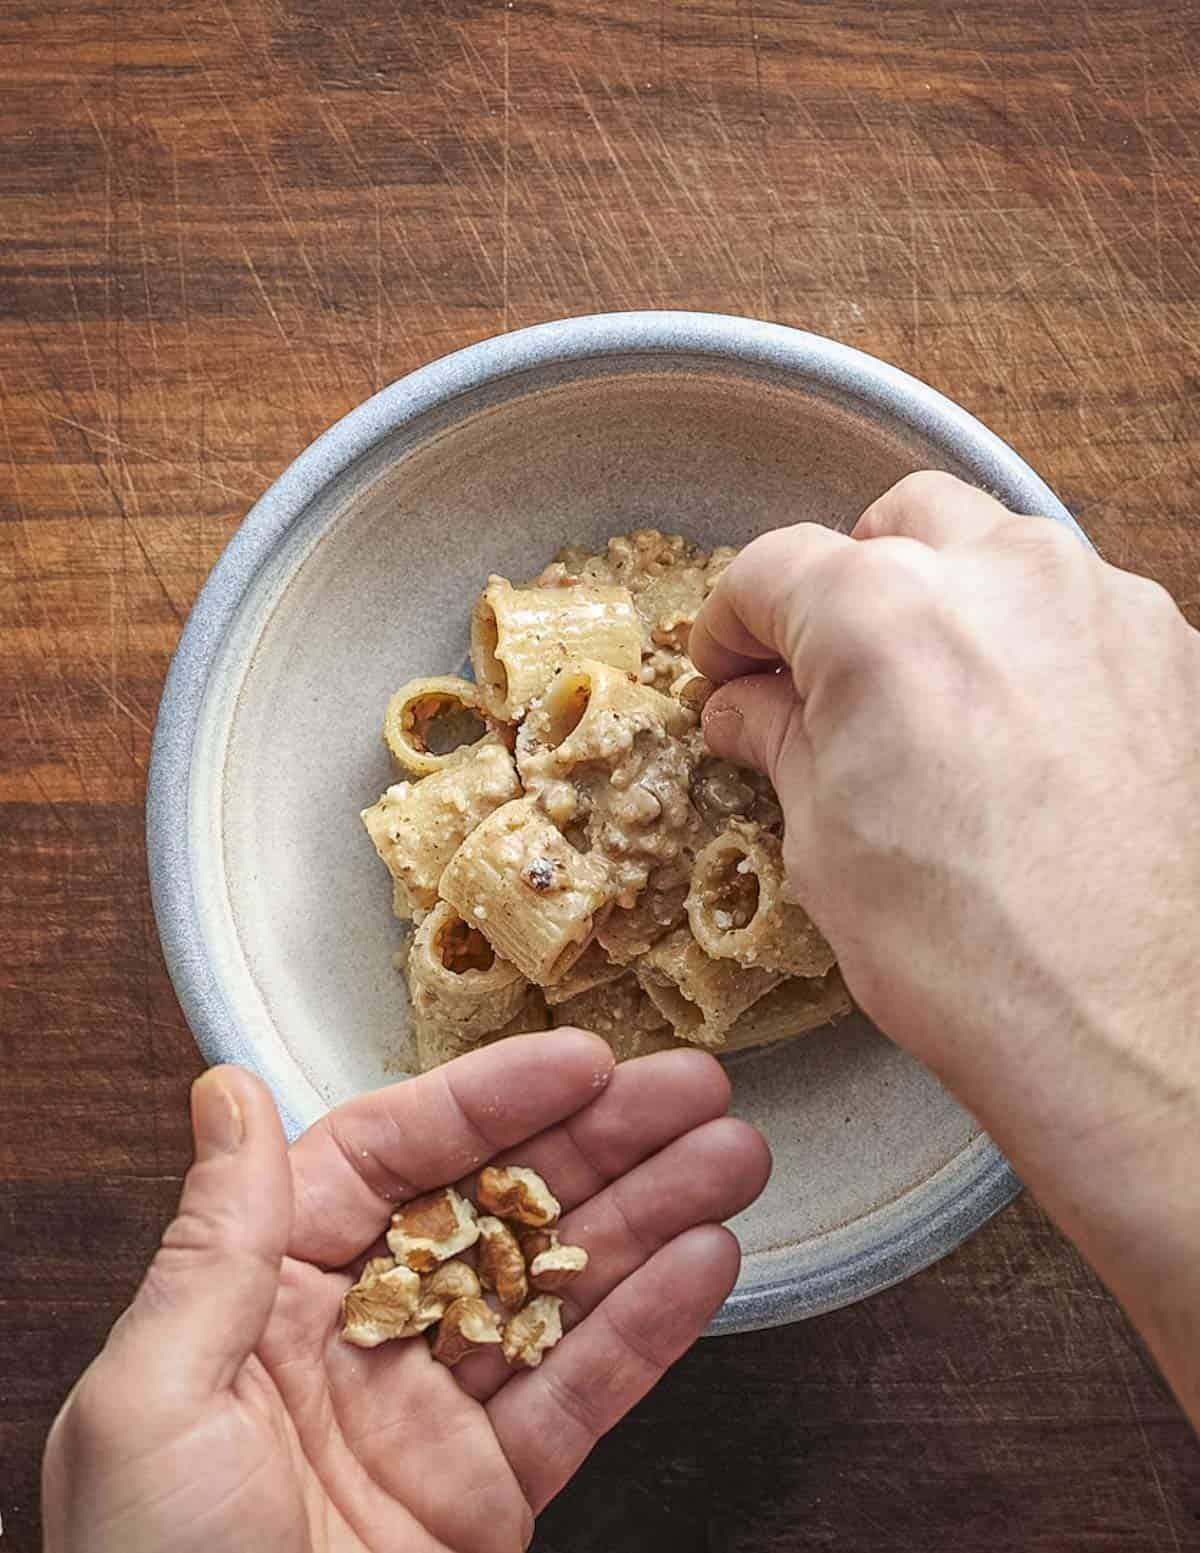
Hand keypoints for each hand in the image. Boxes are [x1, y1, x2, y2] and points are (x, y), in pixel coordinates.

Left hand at [42, 1034, 768, 1550]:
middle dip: (599, 1143)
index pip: (388, 1160)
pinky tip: (708, 1263)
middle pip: (492, 1210)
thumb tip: (228, 1091)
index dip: (488, 1100)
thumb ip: (214, 1243)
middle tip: (695, 1089)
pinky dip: (649, 1331)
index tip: (579, 1060)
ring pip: (554, 1291)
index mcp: (265, 1300)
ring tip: (733, 1156)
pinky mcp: (488, 1496)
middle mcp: (356, 1340)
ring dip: (649, 1218)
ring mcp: (429, 1417)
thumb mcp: (153, 1400)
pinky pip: (579, 1395)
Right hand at [691, 471, 1199, 1419]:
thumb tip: (748, 706)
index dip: (732, 623)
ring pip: (999, 555)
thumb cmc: (968, 948)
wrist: (1137, 1025)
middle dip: (847, 583)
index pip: (773, 567)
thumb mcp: (827, 842)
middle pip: (895, 526)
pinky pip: (1078, 613)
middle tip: (826, 674)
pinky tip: (1023, 737)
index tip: (729, 672)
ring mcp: (1104, 604)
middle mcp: (1001, 574)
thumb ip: (783, 738)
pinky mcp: (1175, 653)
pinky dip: (1032, 646)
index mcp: (882, 610)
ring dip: (947, 604)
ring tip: (932, 706)